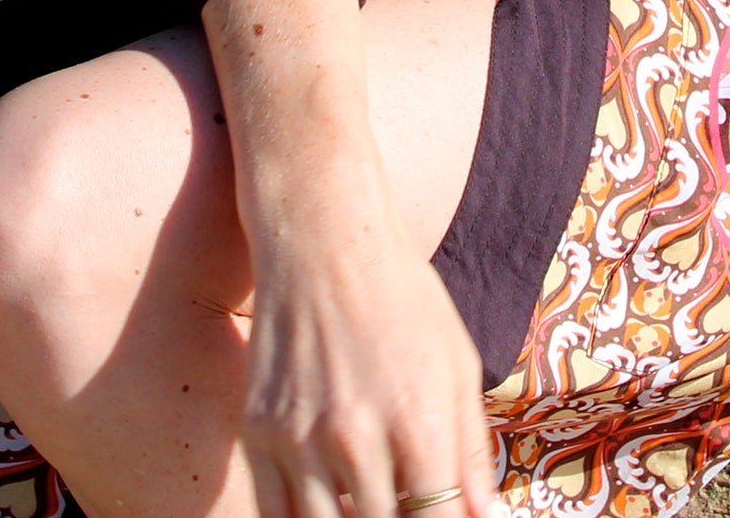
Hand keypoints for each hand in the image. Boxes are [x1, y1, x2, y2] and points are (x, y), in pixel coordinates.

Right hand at [239, 167, 499, 517]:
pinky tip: (329, 504)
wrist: (323, 238)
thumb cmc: (403, 298)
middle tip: (404, 505)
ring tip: (369, 500)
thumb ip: (471, 451)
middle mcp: (358, 438)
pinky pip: (275, 515)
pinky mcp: (258, 433)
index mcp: (420, 422)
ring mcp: (301, 439)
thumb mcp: (456, 364)